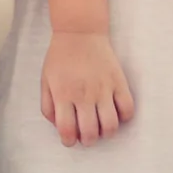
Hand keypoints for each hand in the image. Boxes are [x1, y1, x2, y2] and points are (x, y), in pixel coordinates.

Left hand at [40, 31, 134, 146]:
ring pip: (111, 126)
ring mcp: (104, 89)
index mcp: (64, 95)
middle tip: (87, 135)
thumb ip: (48, 106)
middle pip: (91, 133)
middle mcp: (84, 95)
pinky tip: (116, 112)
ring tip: (102, 126)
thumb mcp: (45, 81)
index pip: (67, 131)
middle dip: (88, 140)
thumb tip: (58, 127)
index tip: (70, 139)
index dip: (69, 141)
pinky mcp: (119, 81)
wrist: (80, 32)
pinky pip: (128, 109)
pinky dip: (124, 117)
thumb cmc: (60, 58)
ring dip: (106, 133)